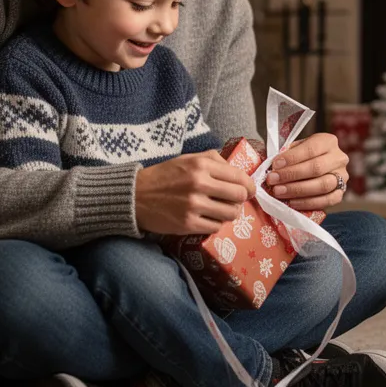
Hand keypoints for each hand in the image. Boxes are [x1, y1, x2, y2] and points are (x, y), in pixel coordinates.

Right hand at [135, 151, 255, 234]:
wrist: (136, 195)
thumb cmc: (165, 176)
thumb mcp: (188, 159)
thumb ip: (213, 159)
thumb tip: (237, 171)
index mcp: (201, 165)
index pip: (239, 177)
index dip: (249, 185)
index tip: (249, 190)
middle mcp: (199, 184)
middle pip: (239, 196)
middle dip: (241, 199)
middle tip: (234, 200)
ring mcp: (194, 205)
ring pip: (231, 214)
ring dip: (230, 213)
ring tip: (221, 210)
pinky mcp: (188, 224)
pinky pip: (216, 227)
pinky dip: (215, 223)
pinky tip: (208, 218)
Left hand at [264, 132, 348, 211]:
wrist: (318, 168)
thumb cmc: (304, 156)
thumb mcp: (296, 148)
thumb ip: (287, 154)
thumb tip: (273, 165)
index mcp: (328, 141)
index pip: (311, 149)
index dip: (292, 157)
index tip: (275, 164)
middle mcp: (338, 158)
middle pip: (316, 168)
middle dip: (291, 175)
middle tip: (273, 180)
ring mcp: (342, 177)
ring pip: (322, 185)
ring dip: (297, 190)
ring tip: (279, 192)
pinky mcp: (340, 194)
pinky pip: (326, 201)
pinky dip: (308, 202)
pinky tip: (292, 202)